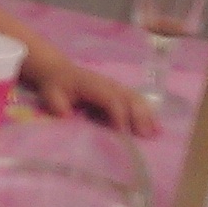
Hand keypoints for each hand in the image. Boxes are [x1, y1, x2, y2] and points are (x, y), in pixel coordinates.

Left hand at [28, 53, 159, 137]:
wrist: (59, 71)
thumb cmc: (56, 86)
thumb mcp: (51, 95)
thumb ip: (58, 105)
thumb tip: (67, 117)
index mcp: (93, 85)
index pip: (110, 99)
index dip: (118, 114)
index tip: (123, 132)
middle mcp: (108, 84)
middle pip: (128, 98)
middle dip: (139, 116)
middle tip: (146, 135)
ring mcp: (116, 86)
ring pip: (136, 99)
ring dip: (147, 114)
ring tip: (156, 132)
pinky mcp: (119, 91)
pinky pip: (136, 100)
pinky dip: (147, 112)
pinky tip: (156, 125)